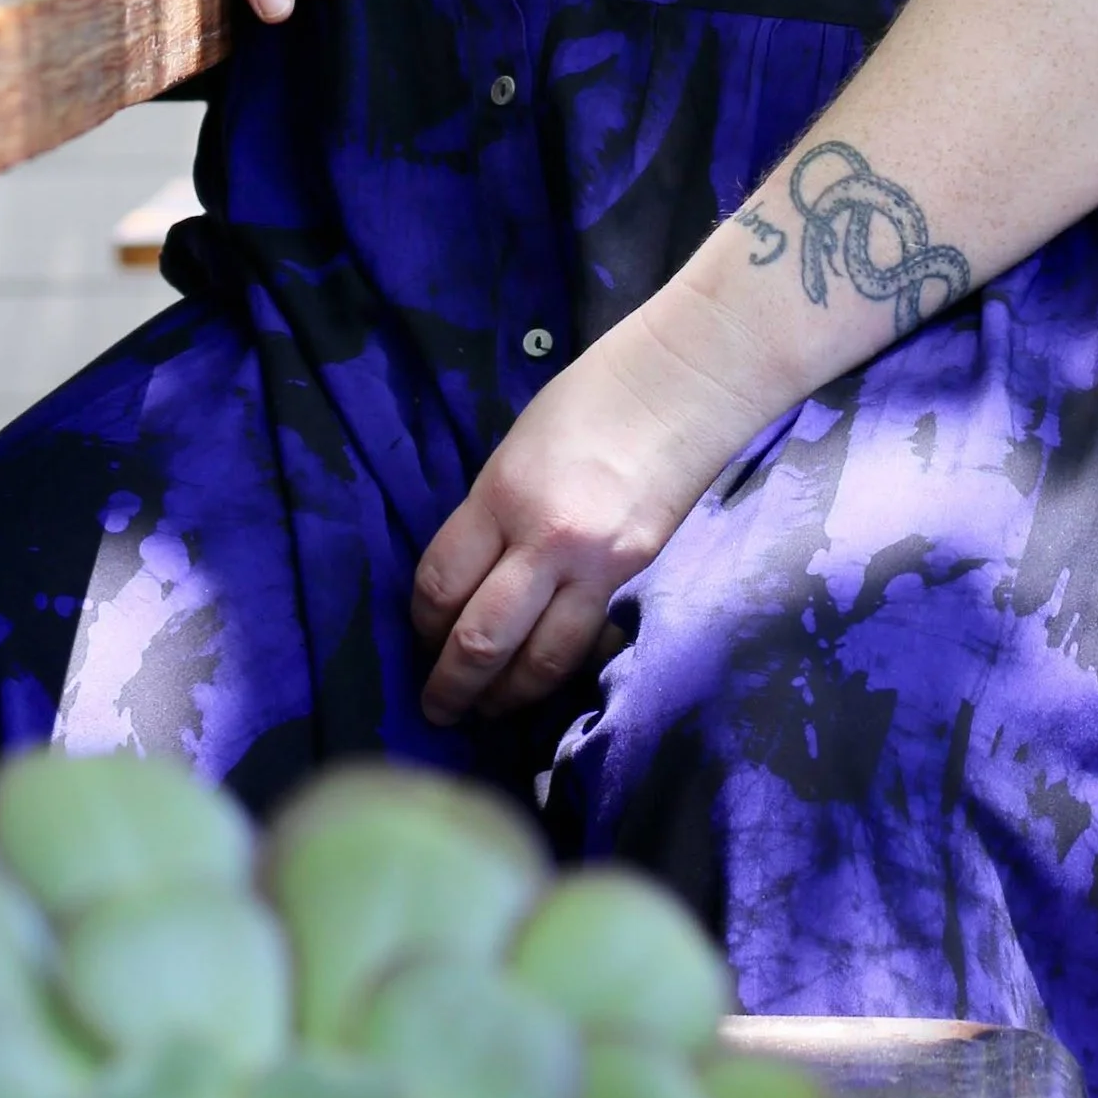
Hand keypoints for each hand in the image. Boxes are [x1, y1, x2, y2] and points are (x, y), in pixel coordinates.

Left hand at [409, 304, 774, 724]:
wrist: (677, 388)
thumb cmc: (586, 401)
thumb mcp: (513, 453)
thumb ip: (490, 516)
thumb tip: (470, 576)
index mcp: (501, 496)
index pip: (442, 583)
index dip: (422, 623)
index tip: (420, 635)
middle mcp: (543, 541)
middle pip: (481, 639)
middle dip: (451, 684)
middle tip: (437, 708)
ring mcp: (595, 567)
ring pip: (539, 661)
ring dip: (505, 696)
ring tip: (486, 710)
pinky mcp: (633, 579)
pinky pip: (585, 643)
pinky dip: (557, 671)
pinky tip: (542, 683)